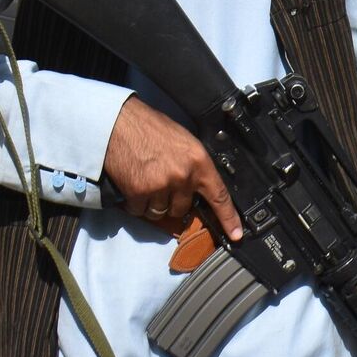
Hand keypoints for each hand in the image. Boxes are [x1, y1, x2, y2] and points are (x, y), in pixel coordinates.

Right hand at [102, 95, 242, 240]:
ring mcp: (160, 186)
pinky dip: (135, 202)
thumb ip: (194, 166)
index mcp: (199, 162)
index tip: (235, 235)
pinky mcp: (138, 193)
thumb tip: (196, 188)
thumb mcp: (185, 141)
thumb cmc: (152, 128)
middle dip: (172, 200)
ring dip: (153, 203)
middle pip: (182, 209)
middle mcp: (183, 177)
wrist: (120, 122)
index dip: (228, 218)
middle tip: (161, 182)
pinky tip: (132, 183)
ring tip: (146, 180)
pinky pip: (140, 211)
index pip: (219, 196)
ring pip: (160, 213)